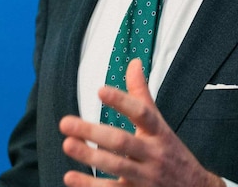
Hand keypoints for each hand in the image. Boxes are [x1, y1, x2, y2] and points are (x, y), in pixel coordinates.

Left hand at [59, 59, 223, 186]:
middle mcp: (153, 154)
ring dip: (90, 157)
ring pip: (116, 167)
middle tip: (66, 123)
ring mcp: (145, 177)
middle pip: (123, 142)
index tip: (101, 90)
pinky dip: (90, 186)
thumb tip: (133, 62)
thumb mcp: (160, 124)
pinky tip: (70, 176)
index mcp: (159, 133)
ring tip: (68, 144)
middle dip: (94, 132)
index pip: (143, 113)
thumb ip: (142, 95)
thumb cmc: (171, 152)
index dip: (122, 102)